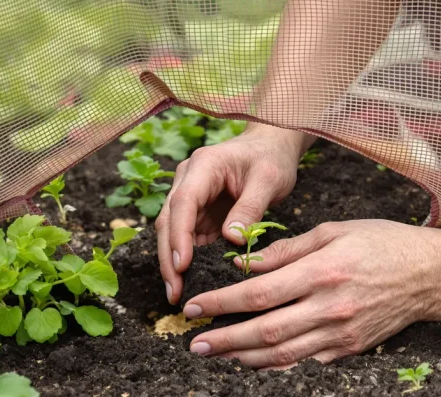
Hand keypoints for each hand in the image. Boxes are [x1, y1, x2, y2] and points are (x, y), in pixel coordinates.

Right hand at [156, 124, 314, 303]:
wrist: (271, 146)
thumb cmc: (271, 158)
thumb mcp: (268, 180)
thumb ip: (250, 208)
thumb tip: (232, 240)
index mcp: (203, 166)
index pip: (183, 203)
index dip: (179, 236)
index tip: (181, 266)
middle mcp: (188, 180)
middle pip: (168, 221)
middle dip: (169, 258)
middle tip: (175, 292)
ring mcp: (191, 196)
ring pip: (172, 232)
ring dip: (173, 263)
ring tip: (179, 295)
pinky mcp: (198, 211)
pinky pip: (188, 237)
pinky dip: (188, 259)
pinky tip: (192, 282)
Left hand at [182, 220, 440, 368]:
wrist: (430, 275)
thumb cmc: (381, 243)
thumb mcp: (333, 232)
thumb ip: (286, 250)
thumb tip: (246, 264)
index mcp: (321, 271)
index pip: (258, 293)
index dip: (222, 304)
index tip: (195, 307)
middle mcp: (329, 307)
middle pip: (265, 331)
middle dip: (224, 340)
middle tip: (195, 344)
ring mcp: (341, 333)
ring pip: (283, 354)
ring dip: (244, 358)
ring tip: (217, 355)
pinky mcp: (350, 349)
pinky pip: (305, 361)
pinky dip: (276, 364)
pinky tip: (255, 360)